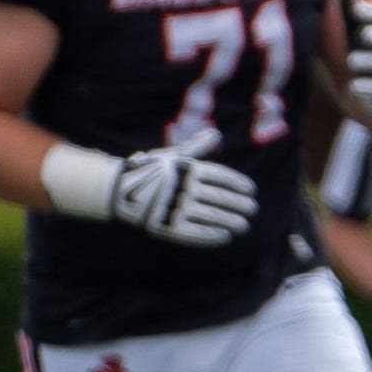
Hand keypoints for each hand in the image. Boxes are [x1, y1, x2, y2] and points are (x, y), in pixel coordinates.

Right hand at [111, 128, 257, 246]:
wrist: (118, 191)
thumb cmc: (151, 171)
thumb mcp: (173, 156)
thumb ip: (197, 148)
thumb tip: (216, 134)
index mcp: (187, 169)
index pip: (222, 176)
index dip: (239, 184)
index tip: (251, 191)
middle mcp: (184, 188)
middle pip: (220, 198)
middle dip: (240, 205)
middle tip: (253, 209)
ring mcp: (175, 208)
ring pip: (212, 217)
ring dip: (231, 222)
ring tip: (244, 225)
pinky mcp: (167, 227)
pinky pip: (196, 233)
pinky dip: (213, 235)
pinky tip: (225, 237)